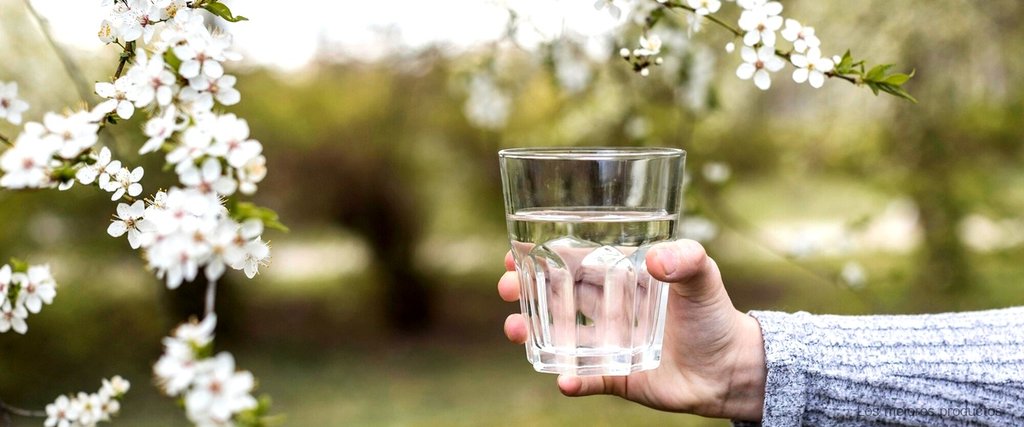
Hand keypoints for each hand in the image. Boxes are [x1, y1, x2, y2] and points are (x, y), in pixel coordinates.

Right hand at [498, 239, 766, 420]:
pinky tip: (563, 380)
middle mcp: (608, 308)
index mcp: (621, 277)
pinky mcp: (617, 376)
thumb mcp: (704, 276)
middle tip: (504, 288)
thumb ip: (686, 259)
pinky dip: (573, 380)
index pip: (575, 262)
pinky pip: (587, 378)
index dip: (543, 256)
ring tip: (515, 329)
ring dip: (534, 331)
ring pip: (561, 336)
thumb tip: (655, 260)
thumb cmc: (715, 314)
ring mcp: (609, 343)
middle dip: (525, 290)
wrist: (731, 367)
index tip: (513, 253)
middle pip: (556, 296)